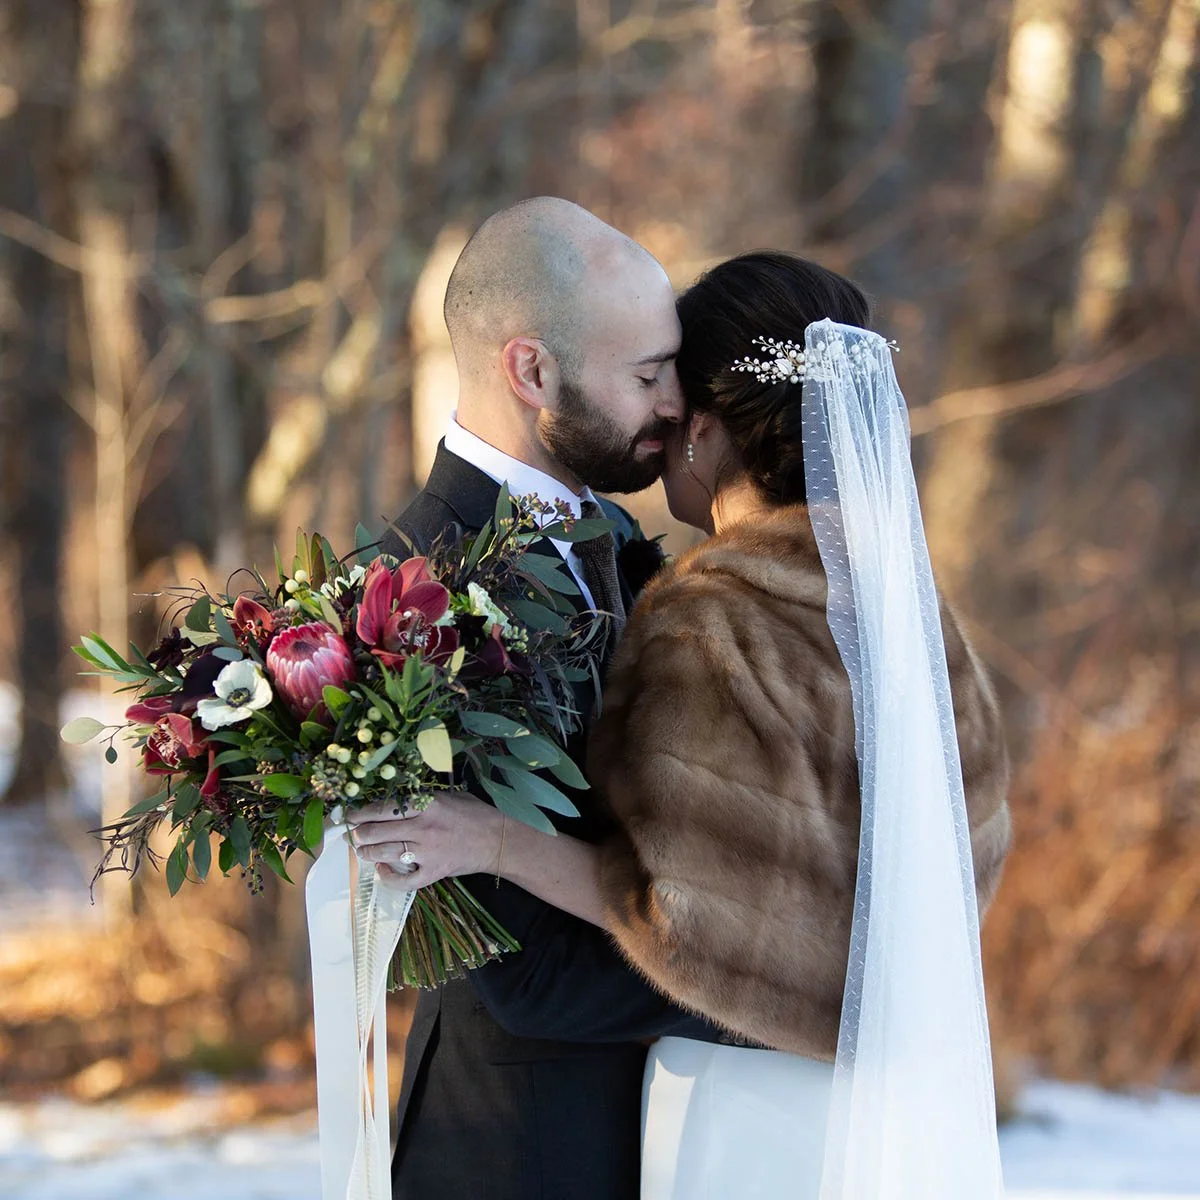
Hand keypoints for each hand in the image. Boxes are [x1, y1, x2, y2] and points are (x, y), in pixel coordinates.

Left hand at [346, 791, 503, 889]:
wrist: (497, 840)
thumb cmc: (474, 813)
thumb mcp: (449, 796)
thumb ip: (422, 798)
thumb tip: (393, 799)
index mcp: (427, 805)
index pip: (385, 807)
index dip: (362, 812)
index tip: (350, 814)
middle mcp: (424, 828)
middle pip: (379, 831)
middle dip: (359, 833)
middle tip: (351, 834)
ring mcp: (428, 852)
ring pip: (386, 853)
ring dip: (368, 853)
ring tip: (361, 851)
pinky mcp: (434, 872)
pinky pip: (405, 881)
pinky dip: (389, 878)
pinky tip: (382, 871)